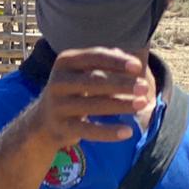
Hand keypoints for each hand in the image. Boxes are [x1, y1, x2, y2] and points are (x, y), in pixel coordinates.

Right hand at [31, 48, 150, 146]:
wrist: (43, 120)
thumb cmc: (74, 88)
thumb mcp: (83, 71)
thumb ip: (107, 63)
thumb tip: (133, 65)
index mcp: (65, 62)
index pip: (94, 57)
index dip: (116, 62)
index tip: (138, 67)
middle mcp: (57, 82)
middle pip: (94, 81)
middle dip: (122, 84)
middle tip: (145, 88)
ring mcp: (57, 106)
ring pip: (93, 105)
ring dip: (120, 105)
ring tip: (142, 104)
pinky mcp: (61, 127)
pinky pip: (88, 130)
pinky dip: (108, 132)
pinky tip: (127, 132)